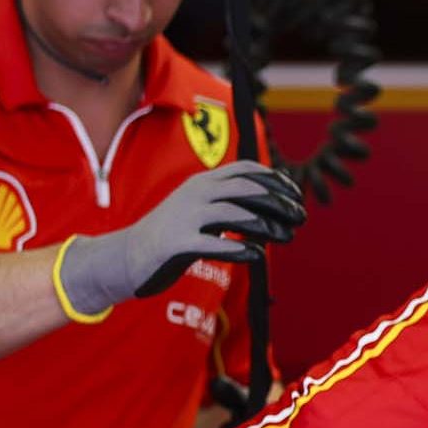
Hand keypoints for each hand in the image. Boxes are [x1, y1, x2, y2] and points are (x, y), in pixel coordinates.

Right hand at [60, 161, 305, 313]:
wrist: (125, 256)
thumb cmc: (173, 235)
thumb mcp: (202, 210)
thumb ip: (231, 205)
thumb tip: (274, 208)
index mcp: (203, 182)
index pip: (247, 171)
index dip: (276, 181)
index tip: (297, 195)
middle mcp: (195, 194)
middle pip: (246, 189)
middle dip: (278, 201)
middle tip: (301, 216)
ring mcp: (185, 217)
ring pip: (233, 213)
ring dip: (266, 225)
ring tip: (287, 236)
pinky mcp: (177, 244)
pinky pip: (213, 245)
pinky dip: (239, 249)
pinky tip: (256, 256)